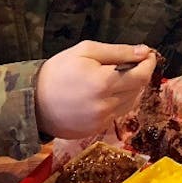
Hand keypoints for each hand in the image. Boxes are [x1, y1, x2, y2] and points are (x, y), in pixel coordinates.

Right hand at [35, 41, 156, 138]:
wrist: (31, 102)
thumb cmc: (58, 71)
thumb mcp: (86, 51)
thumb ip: (118, 51)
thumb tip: (143, 52)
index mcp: (103, 83)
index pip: (141, 75)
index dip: (149, 64)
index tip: (148, 54)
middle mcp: (105, 105)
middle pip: (139, 90)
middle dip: (142, 74)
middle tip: (135, 63)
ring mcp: (101, 121)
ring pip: (131, 103)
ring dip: (133, 89)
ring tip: (121, 77)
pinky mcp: (95, 131)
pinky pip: (117, 114)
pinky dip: (119, 102)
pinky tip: (108, 93)